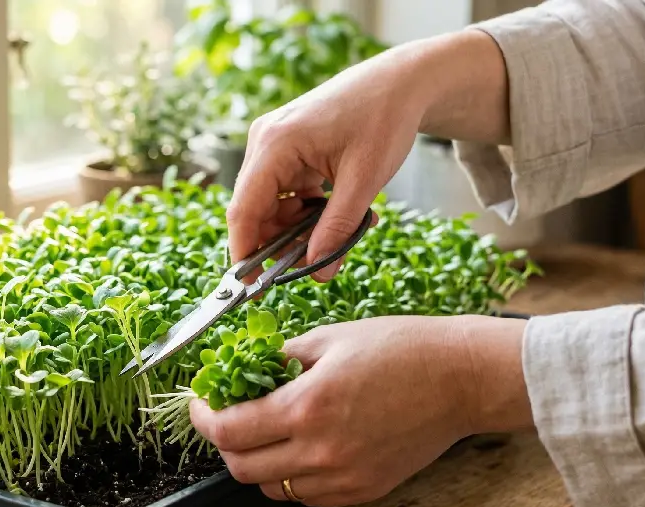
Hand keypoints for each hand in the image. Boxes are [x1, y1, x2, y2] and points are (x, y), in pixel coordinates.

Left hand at [188, 315, 532, 506]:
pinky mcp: (361, 491)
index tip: (200, 402)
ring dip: (257, 461)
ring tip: (266, 431)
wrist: (461, 378)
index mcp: (306, 407)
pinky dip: (291, 475)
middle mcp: (320, 450)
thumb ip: (278, 360)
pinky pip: (305, 494)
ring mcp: (342, 477)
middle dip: (224, 442)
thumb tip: (241, 371)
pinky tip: (301, 446)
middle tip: (228, 416)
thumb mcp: (329, 339)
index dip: (202, 418)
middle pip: (240, 467)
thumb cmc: (401, 348)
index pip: (227, 430)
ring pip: (271, 486)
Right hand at [227, 30, 509, 281]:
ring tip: (339, 231)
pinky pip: (284, 193)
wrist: (400, 81)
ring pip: (271, 205)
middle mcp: (264, 141)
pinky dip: (304, 212)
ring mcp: (273, 144)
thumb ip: (338, 229)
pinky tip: (334, 212)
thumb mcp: (364, 181)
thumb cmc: (384, 118)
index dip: (244, 253)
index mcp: (275, 144)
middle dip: (280, 243)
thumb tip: (318, 272)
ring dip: (297, 228)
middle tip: (315, 264)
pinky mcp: (286, 149)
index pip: (244, 210)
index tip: (251, 288)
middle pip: (255, 210)